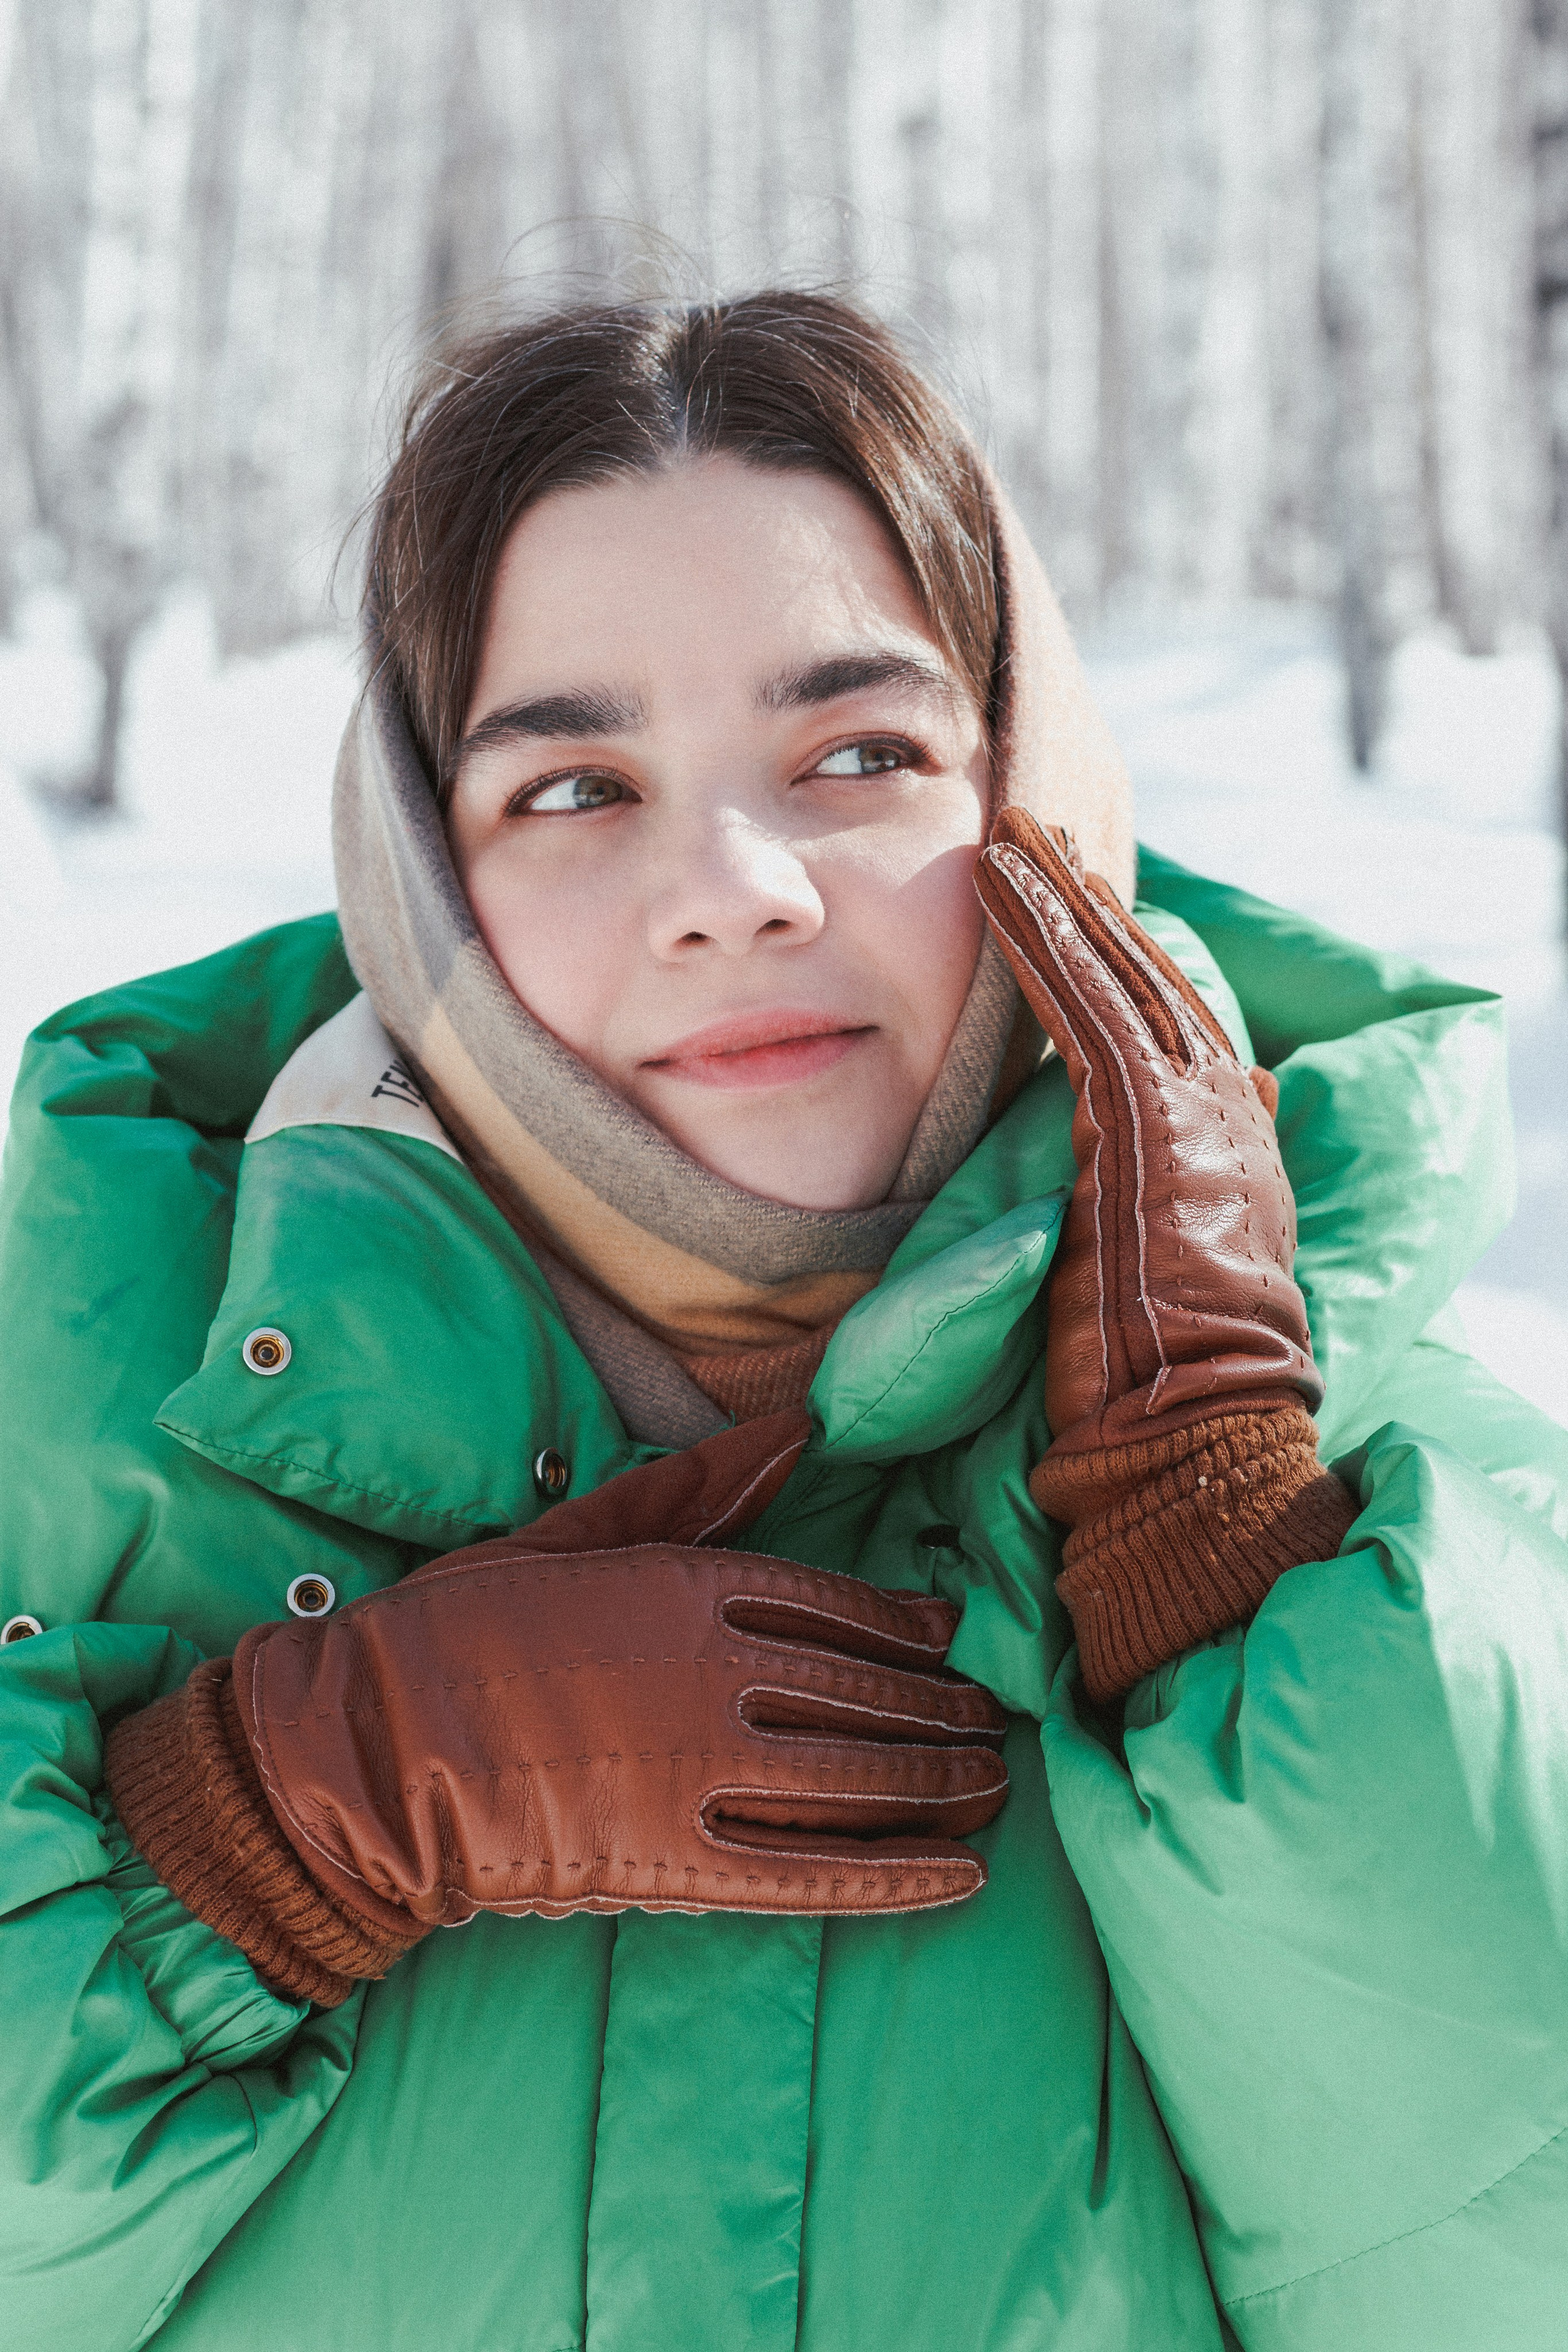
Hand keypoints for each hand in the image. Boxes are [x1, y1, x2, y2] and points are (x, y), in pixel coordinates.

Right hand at [108, 1413, 1008, 2004]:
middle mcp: (716, 1676)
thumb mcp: (579, 1531)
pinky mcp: (680, 1865)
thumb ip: (698, 1488)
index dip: (905, 1629)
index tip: (949, 1642)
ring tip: (991, 1788)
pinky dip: (898, 1876)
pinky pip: (816, 1872)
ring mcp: (703, 1774)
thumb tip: (799, 1429)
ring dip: (942, 1786)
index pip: (836, 1606)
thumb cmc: (464, 1626)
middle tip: (992, 1726)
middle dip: (942, 1714)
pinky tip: (963, 1876)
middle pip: (866, 1694)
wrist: (372, 1748)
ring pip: (861, 1779)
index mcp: (692, 1586)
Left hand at [976, 811, 1353, 1697]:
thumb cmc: (1159, 1388)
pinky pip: (1080, 1001)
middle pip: (1152, 978)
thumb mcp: (1168, 1266)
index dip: (1127, 961)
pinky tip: (1001, 882)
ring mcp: (1195, 1111)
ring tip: (1012, 832)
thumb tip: (1166, 1149)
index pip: (1174, 1028)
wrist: (1188, 1437)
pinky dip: (1039, 936)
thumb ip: (1160, 1196)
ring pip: (1118, 972)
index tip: (1086, 907)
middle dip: (1094, 903)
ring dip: (1061, 896)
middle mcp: (1230, 1113)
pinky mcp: (1143, 1119)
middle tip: (1042, 834)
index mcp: (1233, 1149)